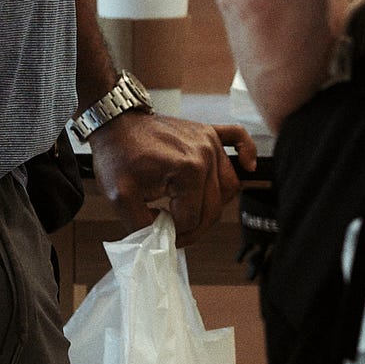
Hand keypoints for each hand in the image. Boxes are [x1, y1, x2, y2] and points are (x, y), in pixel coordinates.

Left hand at [90, 111, 257, 243]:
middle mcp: (206, 154)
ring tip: (193, 213)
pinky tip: (248, 167)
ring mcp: (209, 141)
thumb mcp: (120, 198)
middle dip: (194, 227)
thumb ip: (141, 226)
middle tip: (176, 233)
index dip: (176, 233)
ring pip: (229, 185)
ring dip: (214, 205)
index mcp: (188, 170)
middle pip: (213, 206)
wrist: (116, 122)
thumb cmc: (117, 155)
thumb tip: (161, 240)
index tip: (160, 234)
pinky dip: (247, 153)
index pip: (192, 218)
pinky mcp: (209, 131)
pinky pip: (237, 139)